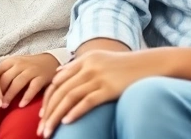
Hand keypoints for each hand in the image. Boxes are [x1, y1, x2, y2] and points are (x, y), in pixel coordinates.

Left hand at [0, 53, 58, 107]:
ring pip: (17, 82)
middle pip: (6, 78)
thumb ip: (4, 73)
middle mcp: (21, 64)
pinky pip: (33, 87)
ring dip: (10, 95)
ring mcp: (32, 70)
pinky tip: (21, 105)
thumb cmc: (28, 66)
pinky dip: (27, 96)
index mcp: (12, 61)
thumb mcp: (15, 65)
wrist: (50, 61)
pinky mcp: (42, 77)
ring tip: (4, 106)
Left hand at [38, 50, 160, 136]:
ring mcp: (98, 77)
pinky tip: (67, 122)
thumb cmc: (123, 65)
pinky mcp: (109, 88)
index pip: (57, 81)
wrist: (149, 64)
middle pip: (61, 91)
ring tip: (49, 130)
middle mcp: (88, 68)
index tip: (41, 114)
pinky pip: (88, 101)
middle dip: (48, 111)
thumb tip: (58, 73)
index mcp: (83, 61)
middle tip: (41, 128)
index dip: (48, 99)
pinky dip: (75, 112)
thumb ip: (77, 65)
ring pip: (70, 97)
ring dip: (57, 116)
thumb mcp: (98, 59)